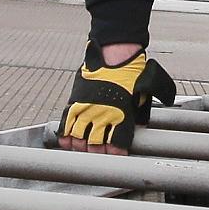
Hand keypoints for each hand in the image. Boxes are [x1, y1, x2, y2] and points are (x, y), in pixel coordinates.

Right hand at [56, 47, 173, 153]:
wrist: (117, 53)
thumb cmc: (132, 72)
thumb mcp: (142, 94)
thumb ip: (139, 113)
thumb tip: (139, 125)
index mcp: (122, 114)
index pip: (116, 144)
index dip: (114, 154)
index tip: (114, 156)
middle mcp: (103, 114)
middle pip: (95, 145)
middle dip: (95, 154)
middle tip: (96, 156)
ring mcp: (88, 108)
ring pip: (78, 137)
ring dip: (80, 147)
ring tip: (81, 151)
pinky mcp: (76, 100)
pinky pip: (67, 123)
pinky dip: (65, 135)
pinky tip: (66, 142)